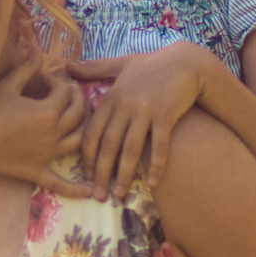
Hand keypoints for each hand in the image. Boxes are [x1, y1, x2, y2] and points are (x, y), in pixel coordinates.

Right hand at [0, 58, 91, 192]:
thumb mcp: (7, 84)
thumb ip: (26, 67)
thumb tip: (37, 51)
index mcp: (48, 111)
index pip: (65, 93)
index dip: (59, 82)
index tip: (47, 80)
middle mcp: (53, 134)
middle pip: (79, 114)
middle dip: (78, 100)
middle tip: (69, 95)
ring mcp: (47, 155)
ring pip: (78, 142)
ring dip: (84, 130)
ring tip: (81, 122)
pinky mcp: (37, 171)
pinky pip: (60, 183)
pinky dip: (76, 190)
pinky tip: (90, 192)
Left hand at [67, 46, 212, 197]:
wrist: (186, 61)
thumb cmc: (153, 64)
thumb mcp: (121, 64)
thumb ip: (95, 68)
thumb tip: (69, 66)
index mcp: (112, 97)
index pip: (92, 132)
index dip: (87, 156)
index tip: (86, 176)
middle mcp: (125, 105)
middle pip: (108, 145)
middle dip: (101, 173)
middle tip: (97, 196)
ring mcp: (145, 111)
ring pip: (130, 149)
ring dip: (123, 175)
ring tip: (119, 195)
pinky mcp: (165, 115)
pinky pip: (159, 145)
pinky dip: (156, 165)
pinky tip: (152, 183)